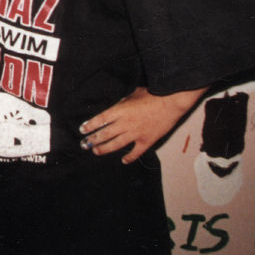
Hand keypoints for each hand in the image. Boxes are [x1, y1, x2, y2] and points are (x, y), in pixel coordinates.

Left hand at [79, 86, 205, 163]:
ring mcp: (135, 133)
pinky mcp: (146, 141)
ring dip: (104, 149)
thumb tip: (117, 108)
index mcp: (120, 110)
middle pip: (104, 134)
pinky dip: (129, 157)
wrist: (171, 102)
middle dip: (92, 140)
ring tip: (95, 151)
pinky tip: (123, 160)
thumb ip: (122, 103)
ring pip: (115, 144)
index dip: (90, 125)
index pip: (100, 119)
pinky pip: (135, 152)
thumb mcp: (132, 94)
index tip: (83, 129)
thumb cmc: (153, 94)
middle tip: (84, 144)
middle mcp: (125, 123)